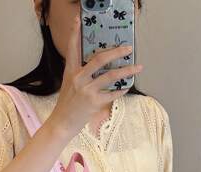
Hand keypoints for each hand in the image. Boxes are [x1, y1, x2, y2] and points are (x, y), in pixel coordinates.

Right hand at [47, 15, 142, 136]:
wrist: (62, 123)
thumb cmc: (67, 104)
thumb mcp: (69, 85)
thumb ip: (80, 74)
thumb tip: (97, 67)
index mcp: (70, 71)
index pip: (72, 48)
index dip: (75, 33)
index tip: (79, 19)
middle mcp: (78, 78)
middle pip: (100, 59)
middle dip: (117, 52)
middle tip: (128, 48)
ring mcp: (87, 90)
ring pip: (111, 76)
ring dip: (127, 70)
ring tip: (137, 67)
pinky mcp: (94, 102)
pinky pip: (112, 94)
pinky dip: (121, 90)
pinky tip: (127, 87)